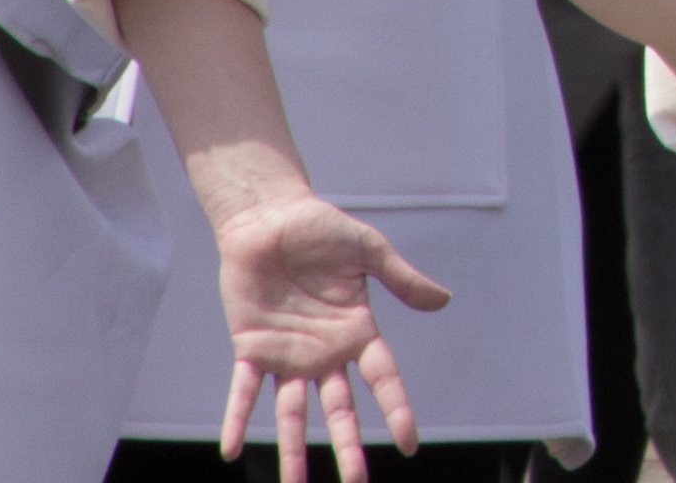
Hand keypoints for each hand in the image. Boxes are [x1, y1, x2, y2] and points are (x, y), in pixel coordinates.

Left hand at [203, 182, 445, 482]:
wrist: (270, 219)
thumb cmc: (322, 230)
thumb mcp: (370, 251)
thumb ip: (402, 278)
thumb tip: (443, 301)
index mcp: (357, 332)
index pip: (383, 379)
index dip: (397, 410)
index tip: (409, 444)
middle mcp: (324, 354)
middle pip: (340, 410)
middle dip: (348, 447)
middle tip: (356, 482)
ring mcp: (287, 356)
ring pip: (294, 413)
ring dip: (293, 450)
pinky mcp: (251, 349)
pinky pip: (244, 392)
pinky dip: (238, 420)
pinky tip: (232, 449)